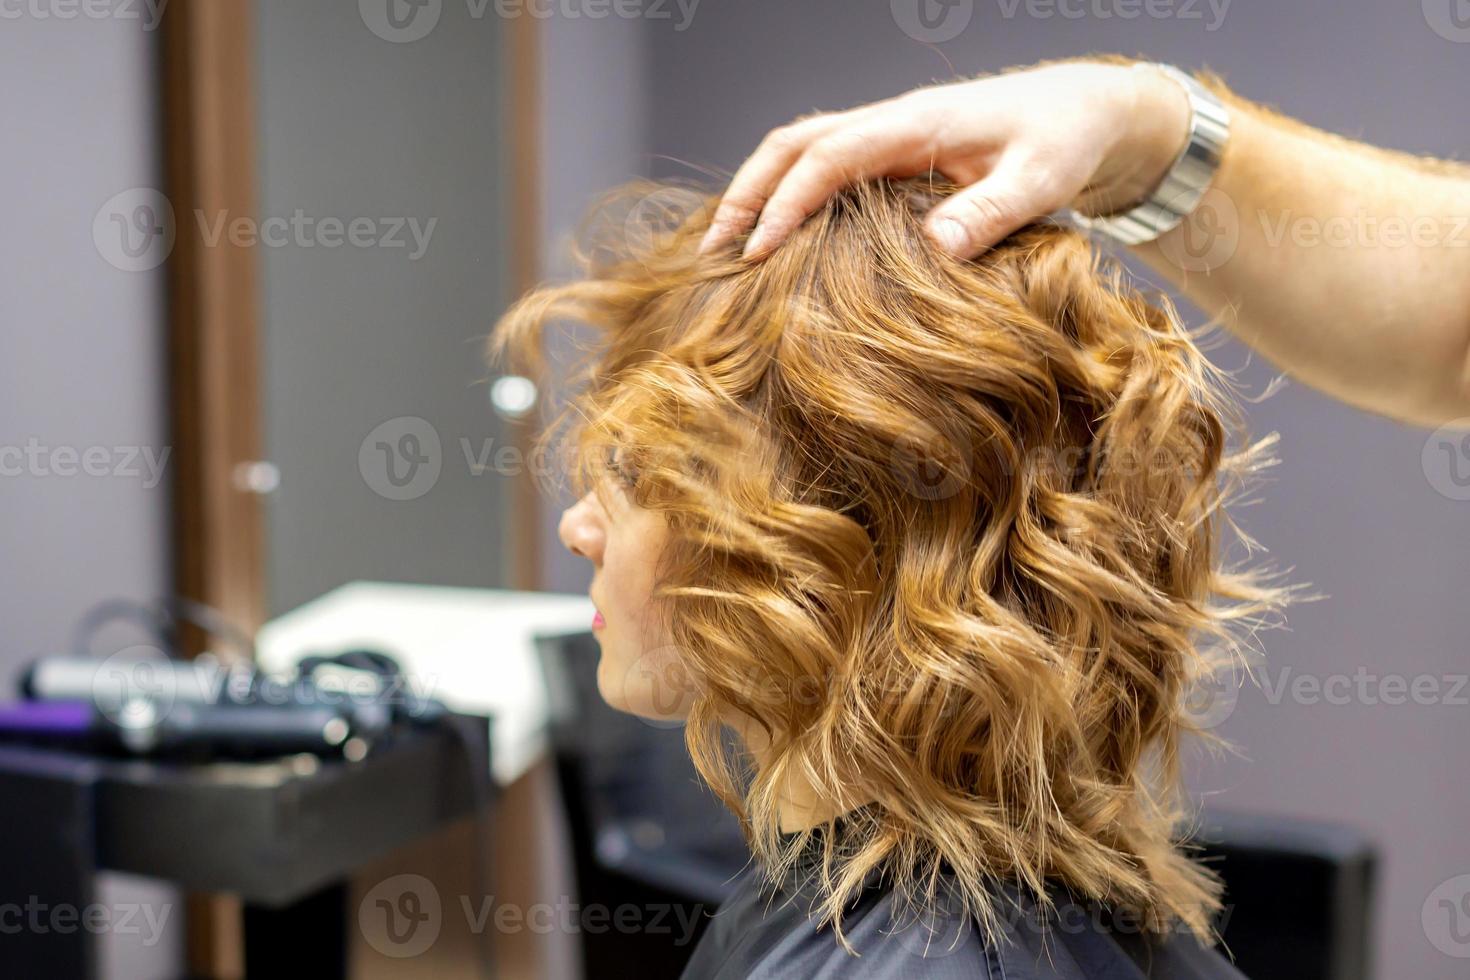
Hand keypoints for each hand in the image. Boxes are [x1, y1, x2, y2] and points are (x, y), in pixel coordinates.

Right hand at [698, 58, 1191, 260]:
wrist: (1087, 109)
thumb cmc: (1066, 141)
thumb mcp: (1041, 181)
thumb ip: (990, 212)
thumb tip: (933, 251)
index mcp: (916, 124)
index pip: (828, 157)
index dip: (786, 203)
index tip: (756, 252)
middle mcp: (891, 121)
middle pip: (792, 143)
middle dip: (746, 193)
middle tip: (712, 252)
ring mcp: (888, 134)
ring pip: (799, 149)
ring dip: (757, 191)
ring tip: (726, 247)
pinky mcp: (892, 152)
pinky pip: (822, 164)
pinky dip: (784, 192)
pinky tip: (773, 236)